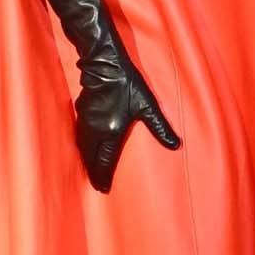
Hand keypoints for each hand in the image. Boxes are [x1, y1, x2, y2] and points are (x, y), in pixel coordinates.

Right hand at [73, 42, 180, 192]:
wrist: (104, 65)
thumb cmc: (128, 85)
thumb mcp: (148, 106)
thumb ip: (160, 128)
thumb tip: (175, 145)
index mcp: (111, 131)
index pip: (105, 161)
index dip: (104, 176)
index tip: (103, 189)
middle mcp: (95, 130)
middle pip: (91, 158)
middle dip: (94, 173)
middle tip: (96, 185)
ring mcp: (85, 121)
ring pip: (82, 148)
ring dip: (86, 162)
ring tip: (90, 172)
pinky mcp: (81, 112)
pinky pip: (79, 137)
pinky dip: (81, 148)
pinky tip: (85, 149)